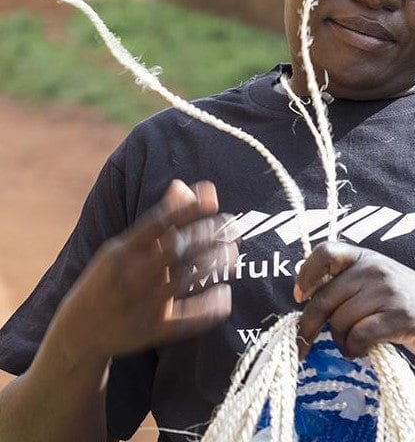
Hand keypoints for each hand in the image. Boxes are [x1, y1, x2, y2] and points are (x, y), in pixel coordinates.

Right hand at [53, 180, 236, 362]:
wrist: (79, 332)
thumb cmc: (111, 278)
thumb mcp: (125, 246)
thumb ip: (158, 218)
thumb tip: (184, 185)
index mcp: (123, 250)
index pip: (157, 223)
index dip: (186, 210)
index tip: (213, 200)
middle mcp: (131, 275)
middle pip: (174, 250)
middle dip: (206, 236)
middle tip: (233, 227)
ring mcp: (140, 304)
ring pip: (182, 280)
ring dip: (211, 265)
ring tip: (233, 253)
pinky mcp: (150, 331)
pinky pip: (183, 320)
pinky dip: (205, 309)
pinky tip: (225, 295)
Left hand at [295, 241, 414, 359]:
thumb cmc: (410, 303)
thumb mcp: (379, 281)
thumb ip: (349, 284)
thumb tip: (306, 300)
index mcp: (366, 256)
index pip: (326, 251)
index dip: (306, 274)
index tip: (299, 297)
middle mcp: (375, 268)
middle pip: (324, 298)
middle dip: (308, 326)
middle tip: (302, 346)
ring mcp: (387, 290)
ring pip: (339, 321)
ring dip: (339, 342)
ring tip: (353, 346)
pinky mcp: (399, 316)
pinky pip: (358, 336)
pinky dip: (354, 350)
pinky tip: (362, 351)